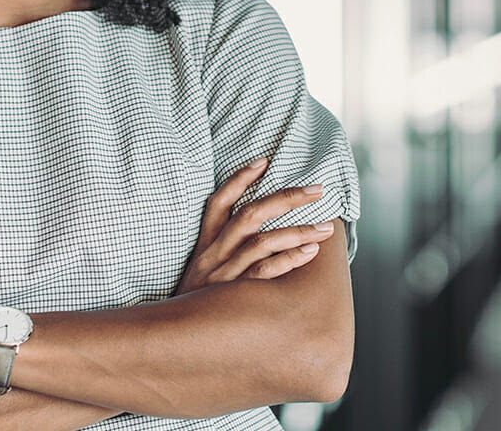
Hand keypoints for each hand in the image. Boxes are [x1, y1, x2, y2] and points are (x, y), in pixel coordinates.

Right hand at [175, 157, 335, 295]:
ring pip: (262, 241)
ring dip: (297, 230)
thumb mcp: (200, 273)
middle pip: (250, 215)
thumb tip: (257, 235)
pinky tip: (310, 251)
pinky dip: (289, 259)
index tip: (264, 160)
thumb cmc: (196, 304)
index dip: (240, 179)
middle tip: (317, 190)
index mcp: (204, 245)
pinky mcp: (235, 295)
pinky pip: (265, 273)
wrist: (173, 339)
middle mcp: (213, 254)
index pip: (219, 202)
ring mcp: (224, 274)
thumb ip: (221, 253)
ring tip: (326, 226)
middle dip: (286, 198)